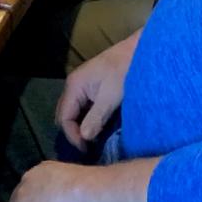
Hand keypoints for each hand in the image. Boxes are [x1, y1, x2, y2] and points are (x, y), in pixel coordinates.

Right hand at [56, 33, 137, 151]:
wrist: (137, 51)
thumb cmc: (124, 72)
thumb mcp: (111, 97)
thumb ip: (96, 118)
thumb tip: (83, 138)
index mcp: (74, 86)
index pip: (64, 118)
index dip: (72, 136)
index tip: (87, 150)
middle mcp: (73, 85)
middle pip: (64, 115)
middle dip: (73, 132)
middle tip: (87, 148)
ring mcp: (81, 85)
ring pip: (73, 111)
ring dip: (79, 126)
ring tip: (91, 141)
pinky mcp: (90, 87)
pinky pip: (82, 107)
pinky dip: (85, 119)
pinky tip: (96, 128)